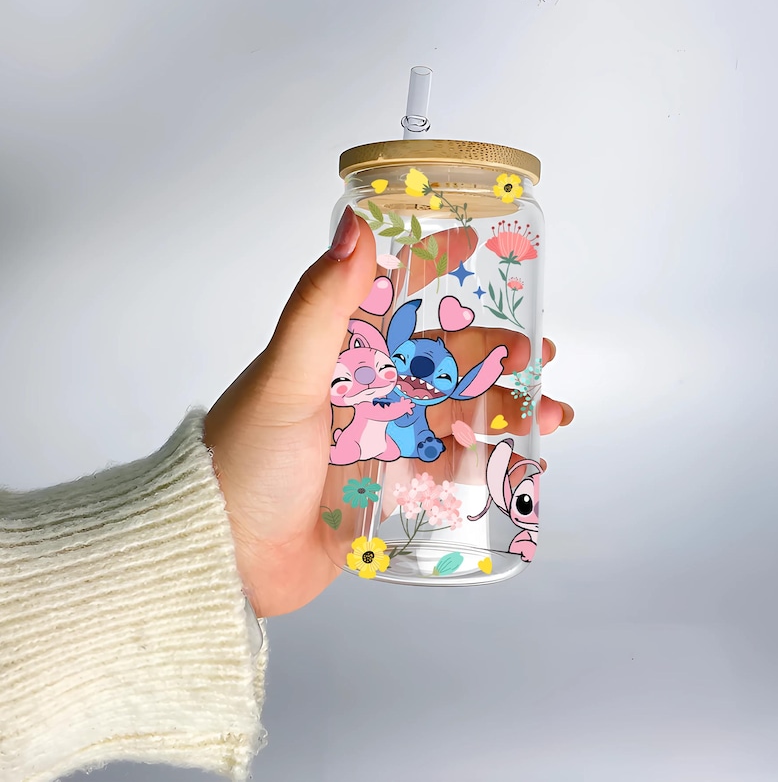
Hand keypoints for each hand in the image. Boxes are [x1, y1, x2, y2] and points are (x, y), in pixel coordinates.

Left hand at [202, 207, 573, 616]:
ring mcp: (375, 439)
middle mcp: (359, 390)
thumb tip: (354, 225)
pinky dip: (483, 460)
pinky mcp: (386, 487)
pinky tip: (520, 458)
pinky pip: (444, 468)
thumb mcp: (287, 379)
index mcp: (335, 355)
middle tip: (534, 353)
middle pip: (437, 360)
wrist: (225, 556)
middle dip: (490, 352)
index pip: (391, 297)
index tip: (473, 241)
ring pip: (451, 412)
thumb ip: (321, 305)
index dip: (431, 268)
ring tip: (548, 413)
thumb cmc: (245, 460)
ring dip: (501, 408)